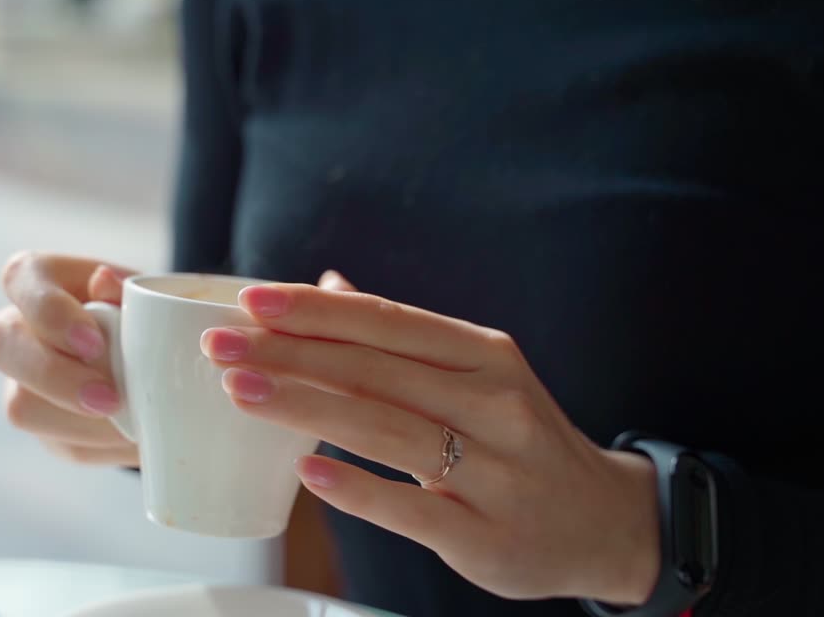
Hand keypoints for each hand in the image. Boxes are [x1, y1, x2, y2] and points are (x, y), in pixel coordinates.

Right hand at [0, 252, 138, 466]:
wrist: (168, 357)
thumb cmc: (151, 310)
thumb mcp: (150, 294)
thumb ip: (128, 289)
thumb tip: (104, 280)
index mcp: (38, 278)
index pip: (20, 277)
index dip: (50, 312)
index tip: (94, 343)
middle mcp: (17, 327)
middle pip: (0, 344)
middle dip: (53, 376)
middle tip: (110, 399)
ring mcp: (22, 380)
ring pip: (21, 405)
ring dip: (81, 422)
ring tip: (134, 424)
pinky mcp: (46, 423)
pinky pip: (60, 442)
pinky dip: (102, 444)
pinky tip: (134, 437)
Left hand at [201, 277, 660, 603]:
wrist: (604, 523)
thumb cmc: (521, 441)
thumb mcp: (476, 375)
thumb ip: (400, 337)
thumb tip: (327, 288)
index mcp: (484, 356)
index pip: (388, 322)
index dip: (316, 311)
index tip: (249, 299)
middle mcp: (494, 404)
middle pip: (377, 371)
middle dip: (291, 354)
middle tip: (220, 346)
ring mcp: (495, 472)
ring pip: (389, 430)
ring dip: (308, 408)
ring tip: (240, 391)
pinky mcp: (486, 535)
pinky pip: (414, 510)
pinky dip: (359, 489)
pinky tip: (306, 472)